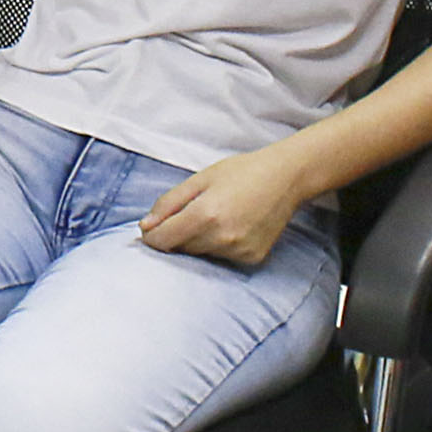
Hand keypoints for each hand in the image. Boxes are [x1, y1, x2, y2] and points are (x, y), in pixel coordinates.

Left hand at [138, 147, 311, 266]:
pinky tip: (232, 226)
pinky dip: (219, 246)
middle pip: (180, 249)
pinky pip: (221, 258)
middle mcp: (222, 238)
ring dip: (199, 241)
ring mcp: (239, 251)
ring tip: (217, 216)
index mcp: (205, 215)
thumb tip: (145, 227)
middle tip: (194, 212)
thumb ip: (168, 203)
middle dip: (177, 235)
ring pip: (201, 255)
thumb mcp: (199, 179)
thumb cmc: (241, 173)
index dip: (152, 235)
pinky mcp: (252, 258)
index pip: (162, 241)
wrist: (286, 178)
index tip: (153, 227)